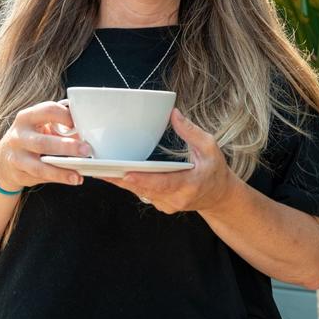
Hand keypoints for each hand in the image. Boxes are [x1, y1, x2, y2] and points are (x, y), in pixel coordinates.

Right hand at [0, 101, 92, 189]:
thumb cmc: (30, 138)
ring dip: (61, 171)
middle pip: (43, 142)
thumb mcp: (39, 126)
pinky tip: (72, 179)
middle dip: (66, 147)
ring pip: (39, 166)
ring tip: (78, 174)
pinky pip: (40, 177)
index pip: (47, 111)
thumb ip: (59, 125)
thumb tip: (86, 131)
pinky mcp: (19, 174)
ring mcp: (16, 157)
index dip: (65, 116)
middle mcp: (19, 136)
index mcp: (27, 117)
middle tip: (86, 150)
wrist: (3, 161)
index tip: (81, 124)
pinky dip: (58, 178)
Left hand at [104, 109, 236, 212]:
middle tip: (100, 169)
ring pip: (140, 192)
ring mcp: (167, 204)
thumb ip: (191, 131)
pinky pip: (142, 193)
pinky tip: (113, 174)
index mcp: (190, 184)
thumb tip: (174, 114)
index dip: (143, 179)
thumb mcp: (210, 147)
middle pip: (144, 189)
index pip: (163, 183)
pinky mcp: (161, 204)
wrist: (219, 195)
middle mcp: (176, 199)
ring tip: (100, 170)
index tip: (126, 174)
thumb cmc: (215, 170)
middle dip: (121, 179)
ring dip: (120, 181)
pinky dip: (128, 184)